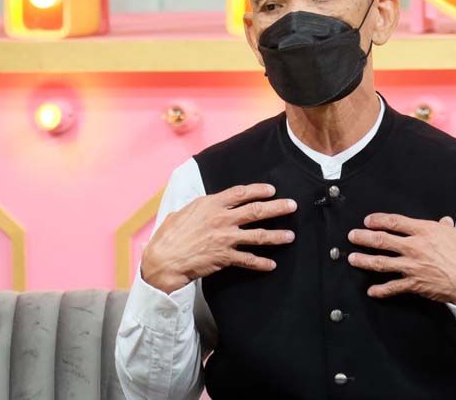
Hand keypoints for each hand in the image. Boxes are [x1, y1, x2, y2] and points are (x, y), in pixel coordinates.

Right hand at [141, 183, 297, 293]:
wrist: (164, 259)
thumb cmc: (169, 236)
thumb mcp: (183, 212)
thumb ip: (199, 208)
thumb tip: (204, 206)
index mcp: (211, 204)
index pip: (241, 193)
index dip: (258, 190)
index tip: (271, 190)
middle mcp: (222, 219)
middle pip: (256, 211)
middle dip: (277, 208)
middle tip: (292, 206)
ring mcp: (225, 238)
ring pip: (258, 236)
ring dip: (276, 236)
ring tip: (290, 236)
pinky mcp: (225, 257)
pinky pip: (248, 260)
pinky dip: (261, 263)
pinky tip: (271, 265)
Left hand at [347, 213, 455, 308]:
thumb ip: (450, 228)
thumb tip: (446, 223)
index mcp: (425, 232)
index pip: (395, 222)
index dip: (379, 220)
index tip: (369, 220)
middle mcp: (414, 247)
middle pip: (382, 240)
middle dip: (364, 237)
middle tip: (353, 236)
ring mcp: (412, 267)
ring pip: (381, 262)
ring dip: (364, 260)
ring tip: (352, 258)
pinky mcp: (414, 284)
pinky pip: (393, 287)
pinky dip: (381, 290)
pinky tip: (371, 290)